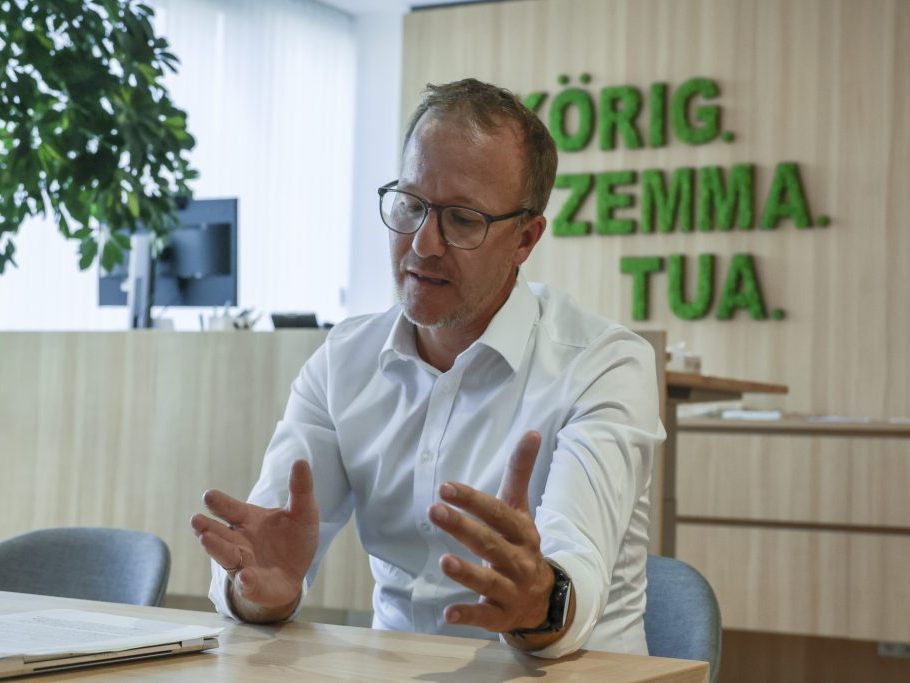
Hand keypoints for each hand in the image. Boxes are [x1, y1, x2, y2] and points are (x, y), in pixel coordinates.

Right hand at [190, 459, 318, 621]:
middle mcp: (239, 541)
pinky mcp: (255, 586)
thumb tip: (301, 461)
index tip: (209, 495)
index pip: (231, 509)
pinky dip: (246, 581)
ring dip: (217, 549)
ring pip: (227, 557)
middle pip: (220, 534)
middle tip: (195, 520)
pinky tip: (245, 577)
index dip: (220, 503)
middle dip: (208, 527)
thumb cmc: (292, 539)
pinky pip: (248, 584)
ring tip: (205, 540)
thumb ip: (300, 490)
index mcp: (248, 520)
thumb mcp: (303, 512)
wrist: (294, 574)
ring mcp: (244, 564)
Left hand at [428, 431, 557, 635]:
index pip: (497, 513)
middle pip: (490, 543)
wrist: (544, 599)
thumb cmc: (520, 546)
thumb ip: (520, 472)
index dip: (473, 500)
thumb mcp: (520, 510)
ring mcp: (511, 590)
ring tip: (444, 560)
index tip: (445, 487)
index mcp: (522, 531)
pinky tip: (447, 614)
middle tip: (434, 511)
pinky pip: (485, 617)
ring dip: (467, 572)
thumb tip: (532, 431)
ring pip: (489, 581)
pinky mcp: (501, 616)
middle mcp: (519, 560)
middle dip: (463, 528)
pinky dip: (467, 615)